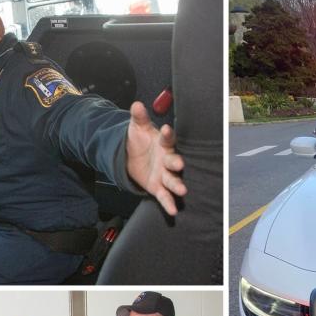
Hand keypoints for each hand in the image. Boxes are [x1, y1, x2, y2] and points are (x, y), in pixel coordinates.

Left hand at [125, 101, 186, 215]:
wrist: (131, 158)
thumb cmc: (139, 142)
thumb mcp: (136, 129)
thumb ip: (139, 118)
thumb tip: (136, 105)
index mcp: (163, 144)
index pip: (167, 139)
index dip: (167, 135)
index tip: (166, 129)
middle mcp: (167, 160)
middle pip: (173, 161)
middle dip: (176, 163)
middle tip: (180, 164)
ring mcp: (164, 175)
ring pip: (173, 180)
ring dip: (177, 185)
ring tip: (183, 190)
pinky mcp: (158, 187)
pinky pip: (164, 196)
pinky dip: (169, 203)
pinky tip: (173, 211)